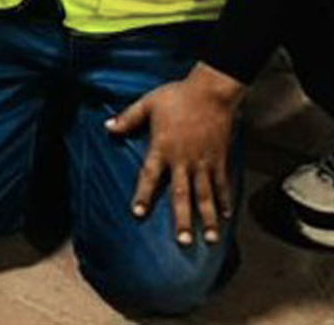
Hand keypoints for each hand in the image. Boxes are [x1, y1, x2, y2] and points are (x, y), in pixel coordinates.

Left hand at [107, 64, 243, 249]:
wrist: (211, 92)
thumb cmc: (177, 96)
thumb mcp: (147, 104)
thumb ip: (128, 118)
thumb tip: (107, 127)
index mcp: (163, 148)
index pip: (150, 176)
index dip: (143, 195)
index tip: (138, 213)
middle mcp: (183, 160)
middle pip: (182, 194)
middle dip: (183, 219)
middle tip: (184, 242)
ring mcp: (204, 161)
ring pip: (206, 195)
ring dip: (208, 218)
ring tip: (210, 239)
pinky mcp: (219, 159)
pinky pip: (222, 184)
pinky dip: (224, 200)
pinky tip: (226, 216)